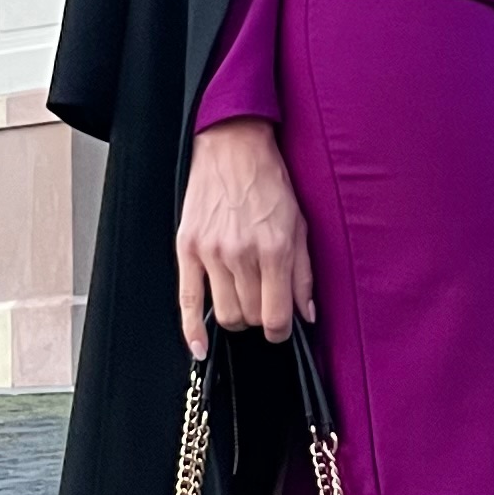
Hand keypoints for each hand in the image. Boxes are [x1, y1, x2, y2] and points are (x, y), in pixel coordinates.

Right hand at [176, 119, 314, 353]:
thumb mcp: (299, 224)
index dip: (282, 331)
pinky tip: (201, 347)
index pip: (277, 317)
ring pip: (224, 313)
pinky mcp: (188, 248)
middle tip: (264, 304)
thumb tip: (306, 314)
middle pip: (250, 318)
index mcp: (274, 249)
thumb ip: (303, 273)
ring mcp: (211, 253)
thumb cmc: (269, 182)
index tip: (283, 328)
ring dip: (237, 318)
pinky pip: (187, 300)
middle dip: (261, 319)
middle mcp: (242, 254)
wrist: (233, 147)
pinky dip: (193, 331)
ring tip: (243, 302)